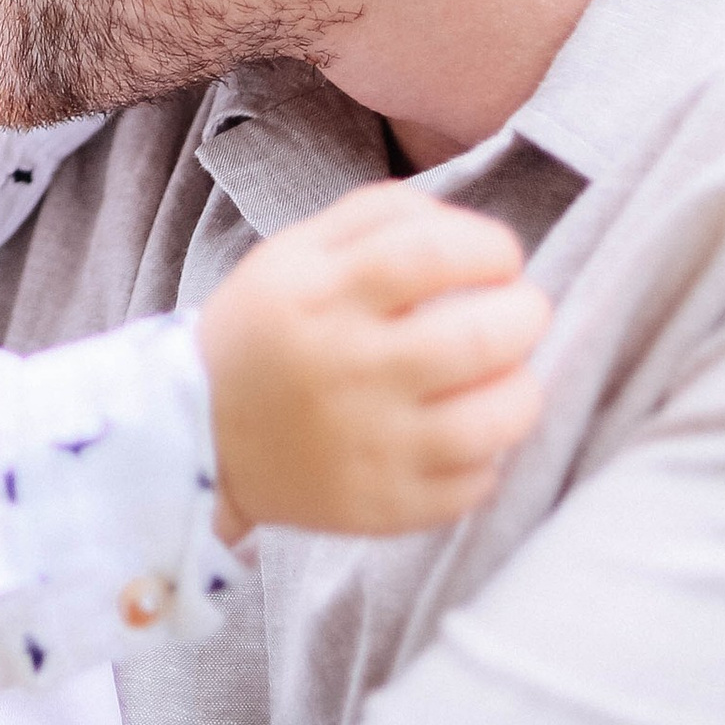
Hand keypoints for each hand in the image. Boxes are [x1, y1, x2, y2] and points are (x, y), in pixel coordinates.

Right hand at [195, 182, 547, 542]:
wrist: (199, 431)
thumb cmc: (270, 328)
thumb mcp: (297, 250)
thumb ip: (380, 217)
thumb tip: (474, 232)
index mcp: (322, 295)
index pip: (432, 253)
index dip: (489, 247)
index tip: (501, 256)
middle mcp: (348, 371)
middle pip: (478, 338)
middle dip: (525, 314)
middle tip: (519, 311)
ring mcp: (369, 447)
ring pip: (494, 421)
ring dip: (520, 388)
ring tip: (503, 375)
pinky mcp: (383, 507)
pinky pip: (476, 485)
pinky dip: (487, 456)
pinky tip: (461, 432)